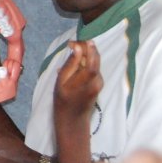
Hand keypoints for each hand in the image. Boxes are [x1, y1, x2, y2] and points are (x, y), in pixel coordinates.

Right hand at [54, 41, 101, 162]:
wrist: (72, 120)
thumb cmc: (63, 101)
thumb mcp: (61, 81)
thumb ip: (71, 64)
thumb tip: (77, 47)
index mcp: (89, 79)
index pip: (92, 56)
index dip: (85, 46)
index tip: (72, 42)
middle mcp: (98, 79)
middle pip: (95, 57)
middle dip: (85, 48)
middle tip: (71, 45)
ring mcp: (100, 82)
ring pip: (94, 62)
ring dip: (84, 56)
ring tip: (70, 58)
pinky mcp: (99, 84)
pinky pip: (93, 69)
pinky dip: (84, 65)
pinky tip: (74, 68)